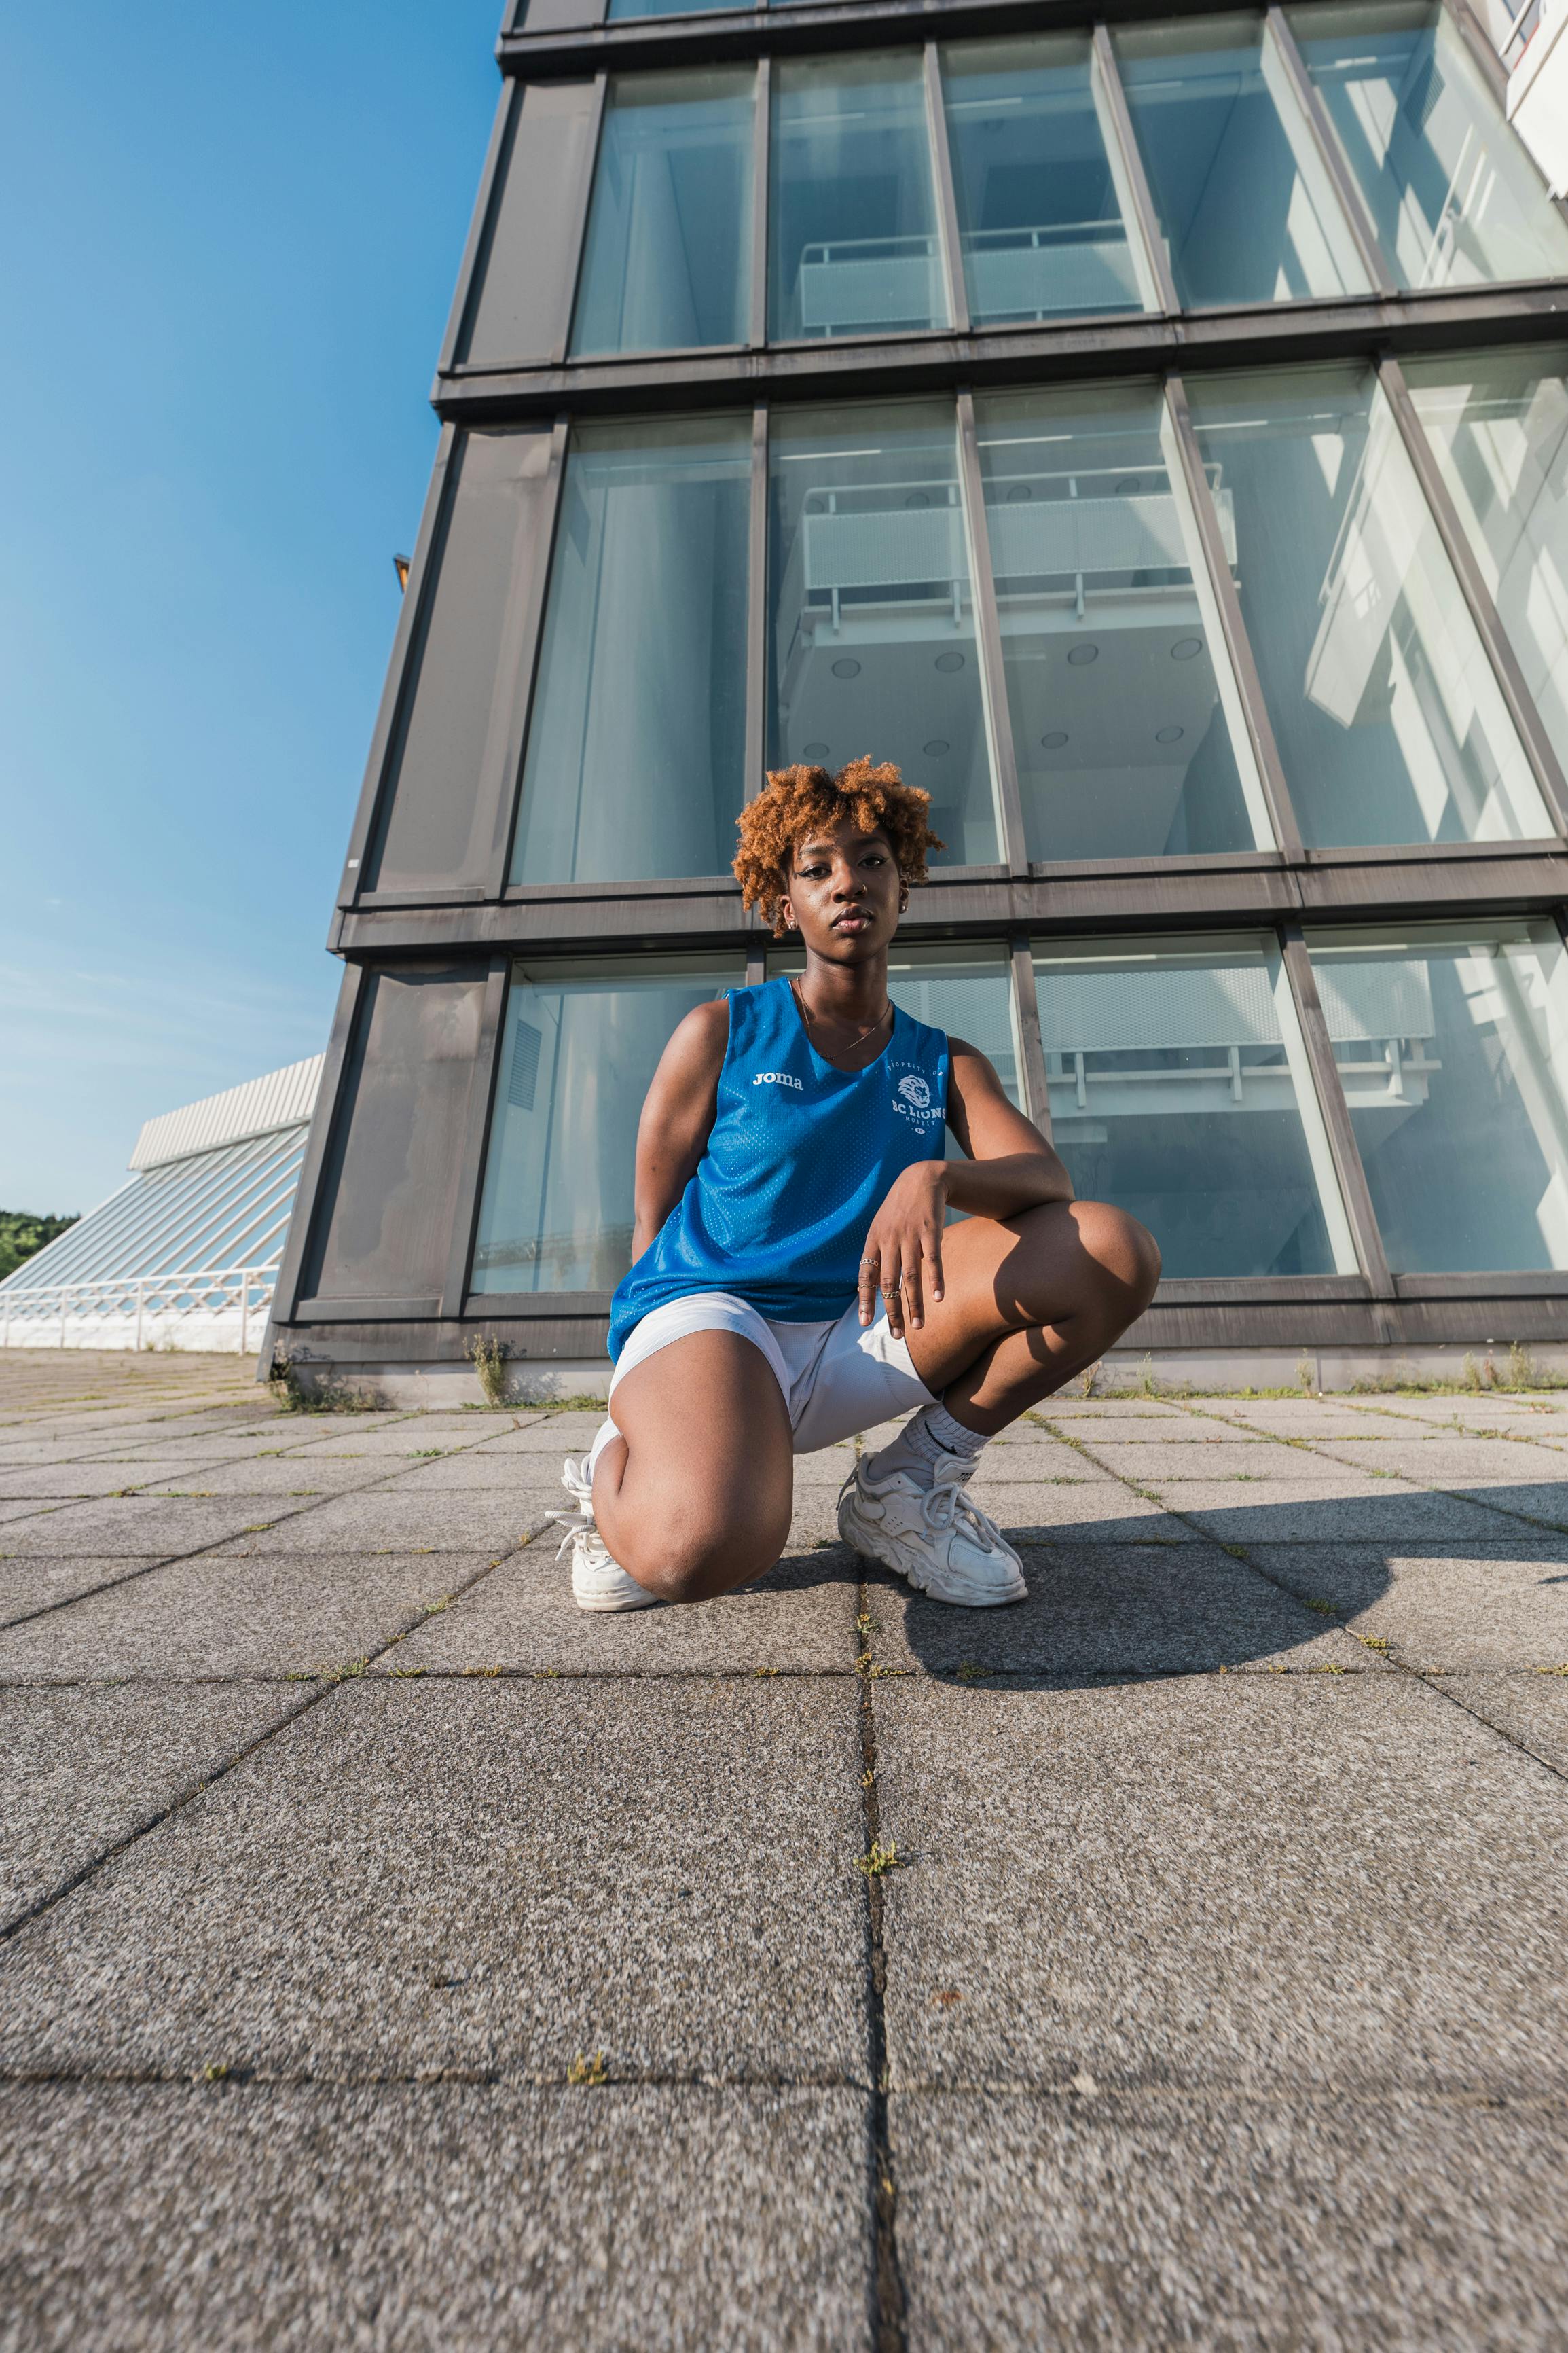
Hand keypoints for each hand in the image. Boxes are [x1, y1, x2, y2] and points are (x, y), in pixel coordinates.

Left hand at [857, 1161, 947, 1337]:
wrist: (921, 1178)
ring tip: (918, 1326)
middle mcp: (889, 1240)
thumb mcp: (881, 1227)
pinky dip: (936, 1281)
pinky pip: (933, 1260)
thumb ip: (877, 1255)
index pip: (865, 1276)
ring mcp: (910, 1236)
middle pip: (888, 1282)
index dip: (865, 1300)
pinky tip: (939, 1299)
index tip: (864, 1323)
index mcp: (873, 1241)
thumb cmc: (900, 1209)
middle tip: (896, 1336)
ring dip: (914, 1304)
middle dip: (892, 1311)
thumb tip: (869, 1287)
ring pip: (910, 1277)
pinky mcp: (931, 1232)